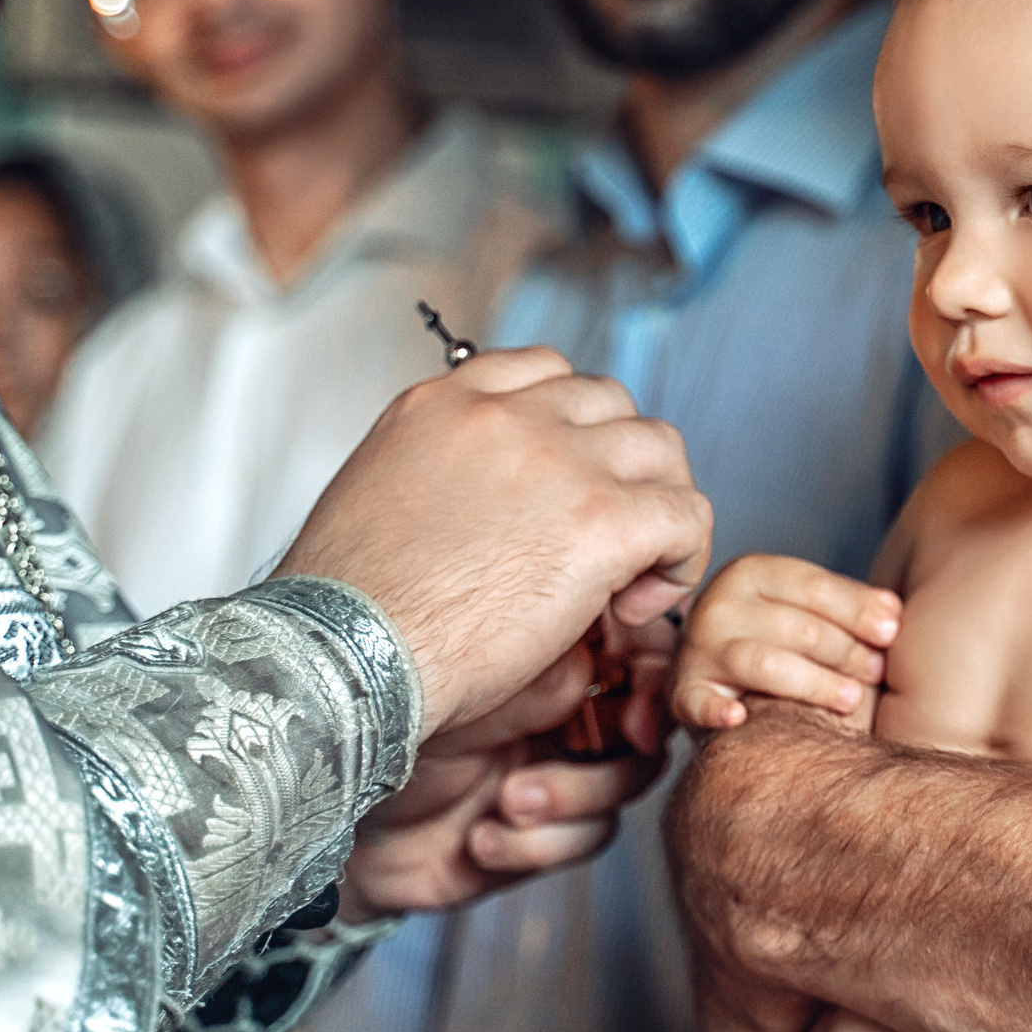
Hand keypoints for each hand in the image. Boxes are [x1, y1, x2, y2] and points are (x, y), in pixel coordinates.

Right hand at [274, 347, 711, 738]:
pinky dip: (680, 559)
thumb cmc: (349, 614)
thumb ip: (440, 469)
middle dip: (622, 467)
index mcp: (444, 402)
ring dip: (657, 509)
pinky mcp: (601, 521)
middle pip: (613, 404)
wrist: (345, 661)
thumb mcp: (376, 494)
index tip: (568, 485)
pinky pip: (686, 515)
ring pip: (661, 451)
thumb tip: (488, 497)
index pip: (545, 370)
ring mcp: (560, 461)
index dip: (574, 428)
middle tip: (604, 537)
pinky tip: (639, 605)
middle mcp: (506, 414)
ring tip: (630, 576)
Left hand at [337, 637, 668, 918]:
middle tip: (621, 737)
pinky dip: (538, 845)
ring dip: (574, 795)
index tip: (643, 693)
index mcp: (546, 635)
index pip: (635, 644)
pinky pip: (583, 841)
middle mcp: (549, 699)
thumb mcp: (490, 651)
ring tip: (510, 798)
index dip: (653, 670)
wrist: (317, 794)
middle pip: (642, 717)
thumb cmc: (388, 695)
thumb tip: (618, 665)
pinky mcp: (528, 831)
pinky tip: (482, 837)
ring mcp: (541, 765)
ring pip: (622, 784)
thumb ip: (571, 645)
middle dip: (629, 738)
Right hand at [672, 555, 898, 732]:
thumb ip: (849, 606)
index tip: (893, 631)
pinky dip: (715, 711)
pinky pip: (698, 703)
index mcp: (750, 573)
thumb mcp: (809, 610)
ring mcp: (698, 650)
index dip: (856, 609)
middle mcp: (718, 605)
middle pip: (796, 627)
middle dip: (846, 651)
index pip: (812, 587)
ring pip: (765, 663)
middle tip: (879, 672)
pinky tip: (739, 718)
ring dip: (815, 683)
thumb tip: (893, 612)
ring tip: (852, 699)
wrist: (717, 678)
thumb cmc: (779, 641)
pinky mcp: (685, 693)